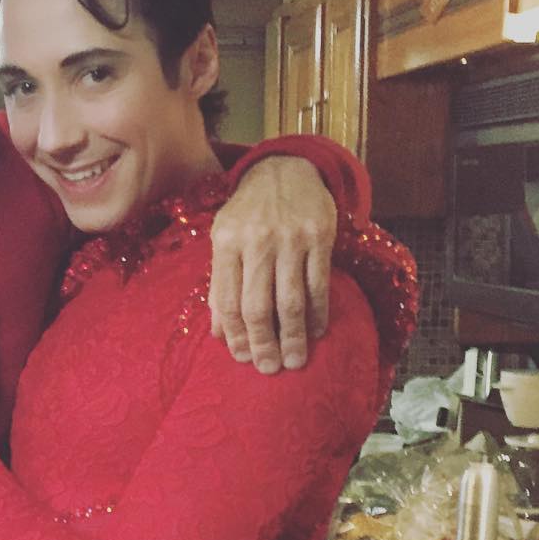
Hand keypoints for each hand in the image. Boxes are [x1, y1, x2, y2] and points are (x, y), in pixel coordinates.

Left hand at [209, 156, 335, 372]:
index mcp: (226, 242)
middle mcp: (256, 241)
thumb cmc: (248, 213)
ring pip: (290, 300)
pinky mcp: (320, 237)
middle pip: (258, 305)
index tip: (240, 358)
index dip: (234, 334)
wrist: (285, 171)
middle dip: (263, 343)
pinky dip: (317, 313)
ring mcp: (290, 239)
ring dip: (293, 336)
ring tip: (294, 360)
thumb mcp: (225, 239)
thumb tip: (218, 334)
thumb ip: (220, 282)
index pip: (227, 300)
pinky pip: (318, 285)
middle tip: (268, 368)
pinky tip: (315, 332)